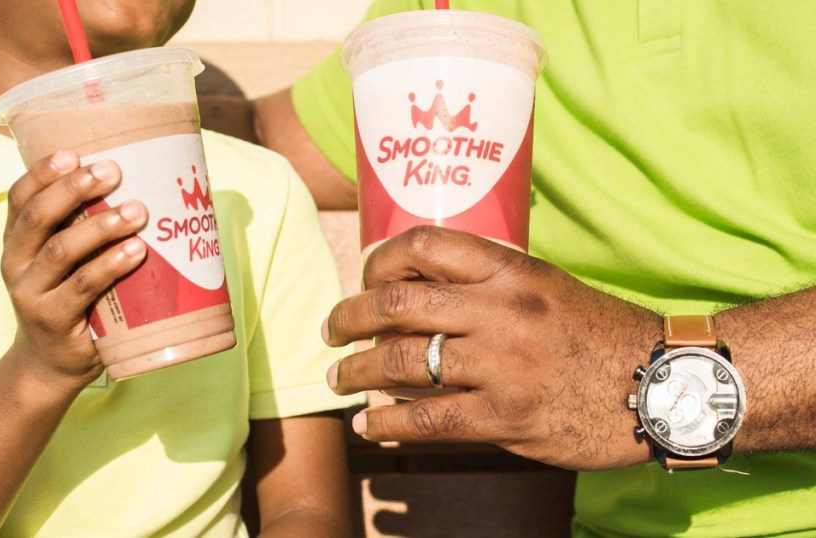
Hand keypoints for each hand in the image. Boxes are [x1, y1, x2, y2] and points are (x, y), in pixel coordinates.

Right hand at [2, 150, 147, 391]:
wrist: (51, 363)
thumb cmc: (70, 299)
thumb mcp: (64, 263)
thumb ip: (81, 229)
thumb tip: (139, 182)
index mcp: (15, 241)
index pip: (19, 198)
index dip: (43, 173)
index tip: (74, 152)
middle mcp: (15, 264)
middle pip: (38, 218)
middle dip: (75, 190)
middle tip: (113, 172)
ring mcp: (30, 294)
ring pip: (62, 250)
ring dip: (101, 227)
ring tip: (137, 212)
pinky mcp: (53, 320)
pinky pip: (83, 286)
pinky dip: (111, 265)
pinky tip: (136, 251)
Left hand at [323, 226, 659, 469]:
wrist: (663, 386)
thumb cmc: (601, 334)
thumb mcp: (547, 286)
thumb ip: (490, 285)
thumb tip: (421, 296)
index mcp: (511, 270)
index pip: (425, 244)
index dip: (379, 259)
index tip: (363, 277)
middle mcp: (501, 310)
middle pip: (397, 302)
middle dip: (348, 315)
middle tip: (330, 329)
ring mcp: (502, 365)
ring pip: (401, 361)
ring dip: (356, 371)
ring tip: (338, 379)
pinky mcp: (506, 417)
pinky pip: (428, 418)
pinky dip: (388, 422)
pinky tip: (370, 426)